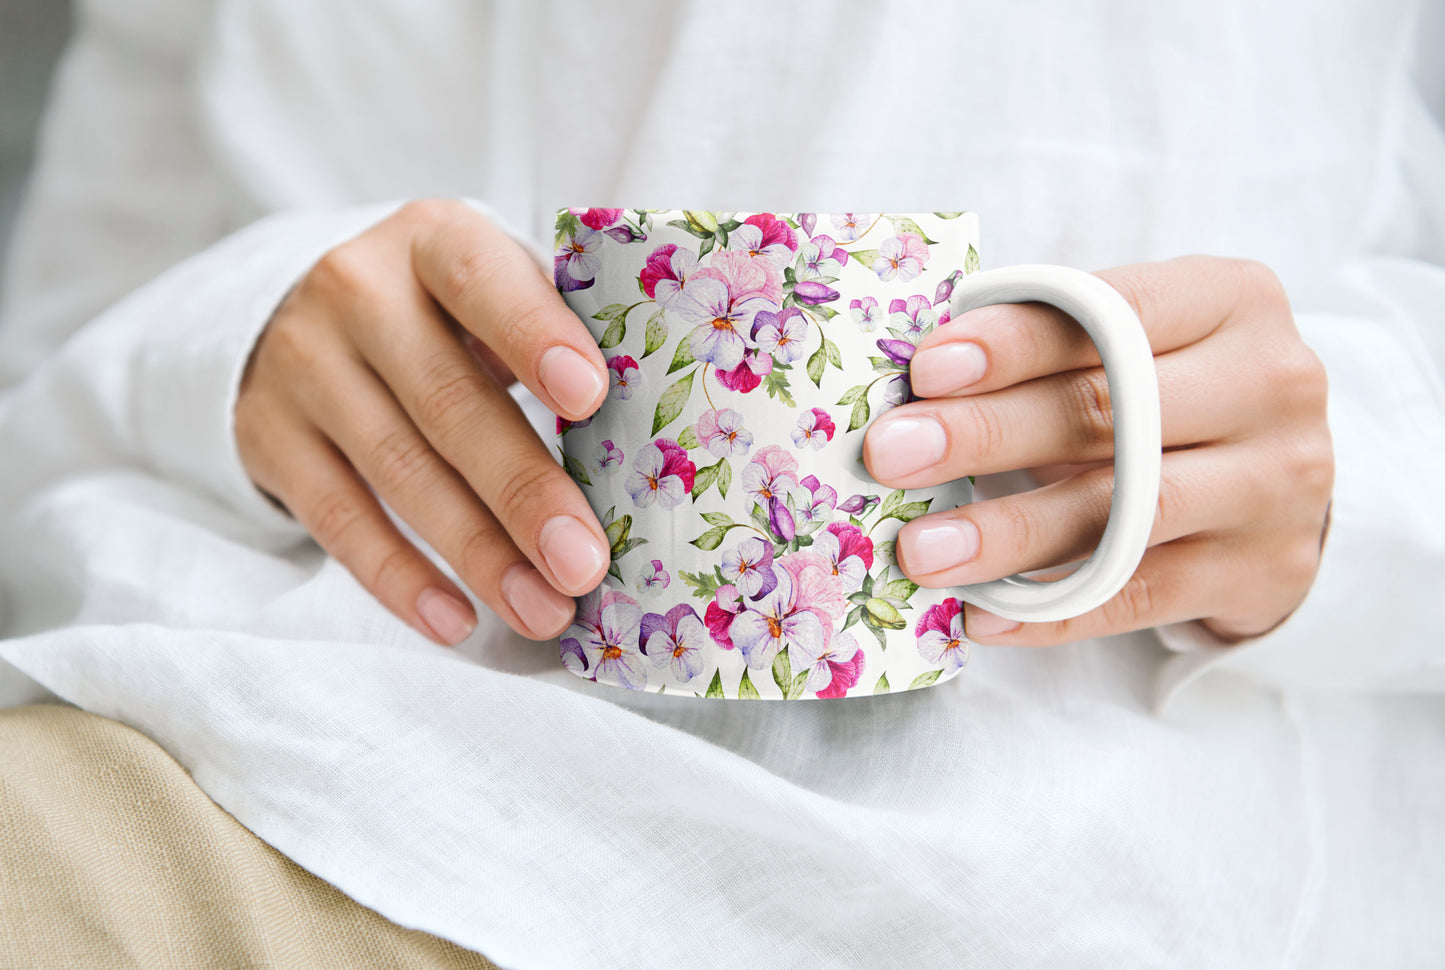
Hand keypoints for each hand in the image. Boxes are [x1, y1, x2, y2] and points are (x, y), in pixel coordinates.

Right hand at [236, 200, 611, 644]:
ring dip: (478, 553)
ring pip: (399, 470)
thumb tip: (653, 445)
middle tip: (583, 563)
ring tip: (543, 610)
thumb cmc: (448, 313)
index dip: (535, 335)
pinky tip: (455, 620)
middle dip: (522, 491)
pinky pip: (338, 519)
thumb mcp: (494, 291)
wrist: (303, 316)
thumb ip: (555, 336)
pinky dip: (399, 578)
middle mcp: (360, 291)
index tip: (591, 397)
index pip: (483, 280)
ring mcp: (306, 365)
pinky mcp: (270, 436)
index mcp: (435, 241)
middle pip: (448, 401)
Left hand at [862, 256, 1332, 644]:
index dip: (1015, 343)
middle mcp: (1269, 383)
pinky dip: (1055, 612)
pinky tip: (982, 615)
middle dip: (988, 433)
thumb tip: (914, 387)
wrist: (1286, 479)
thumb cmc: (1172, 390)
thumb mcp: (1136, 340)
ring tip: (923, 550)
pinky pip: (1141, 597)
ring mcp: (1276, 483)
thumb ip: (1052, 344)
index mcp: (1229, 299)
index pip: (1113, 312)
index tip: (926, 369)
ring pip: (1127, 512)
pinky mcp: (1262, 571)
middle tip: (892, 455)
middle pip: (1112, 410)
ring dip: (1011, 532)